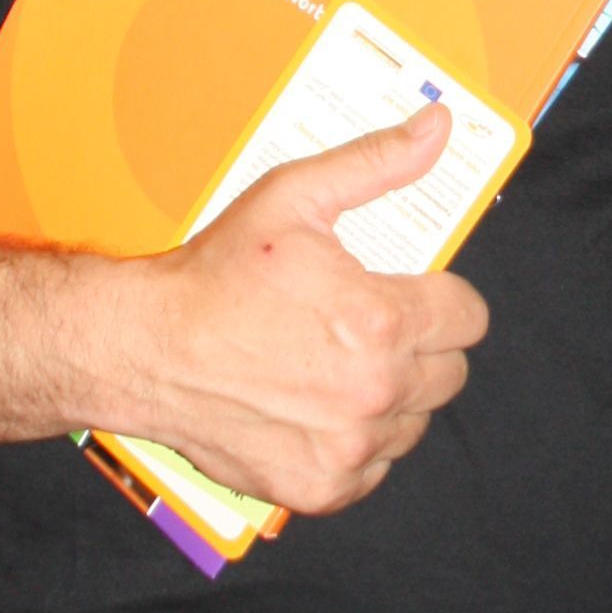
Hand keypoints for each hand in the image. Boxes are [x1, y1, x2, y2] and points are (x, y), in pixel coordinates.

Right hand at [101, 108, 487, 513]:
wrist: (142, 349)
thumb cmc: (215, 275)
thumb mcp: (294, 197)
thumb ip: (375, 163)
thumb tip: (437, 125)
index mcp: (380, 320)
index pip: (469, 317)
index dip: (441, 299)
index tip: (408, 294)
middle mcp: (373, 390)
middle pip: (450, 372)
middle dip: (418, 346)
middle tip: (364, 329)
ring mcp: (349, 447)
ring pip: (415, 422)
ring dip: (390, 397)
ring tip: (334, 367)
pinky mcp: (321, 488)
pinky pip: (374, 469)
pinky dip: (354, 445)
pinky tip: (315, 411)